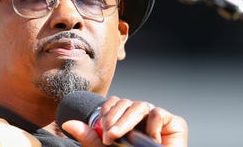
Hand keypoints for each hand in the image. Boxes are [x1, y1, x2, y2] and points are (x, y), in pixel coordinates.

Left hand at [61, 96, 187, 146]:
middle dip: (112, 117)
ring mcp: (157, 119)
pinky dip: (152, 126)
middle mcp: (141, 117)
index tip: (101, 130)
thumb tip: (67, 124)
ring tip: (117, 136)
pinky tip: (150, 140)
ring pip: (139, 105)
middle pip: (125, 102)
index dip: (105, 112)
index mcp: (126, 120)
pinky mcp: (174, 123)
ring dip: (125, 120)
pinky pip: (159, 114)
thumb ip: (90, 138)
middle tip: (108, 136)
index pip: (113, 104)